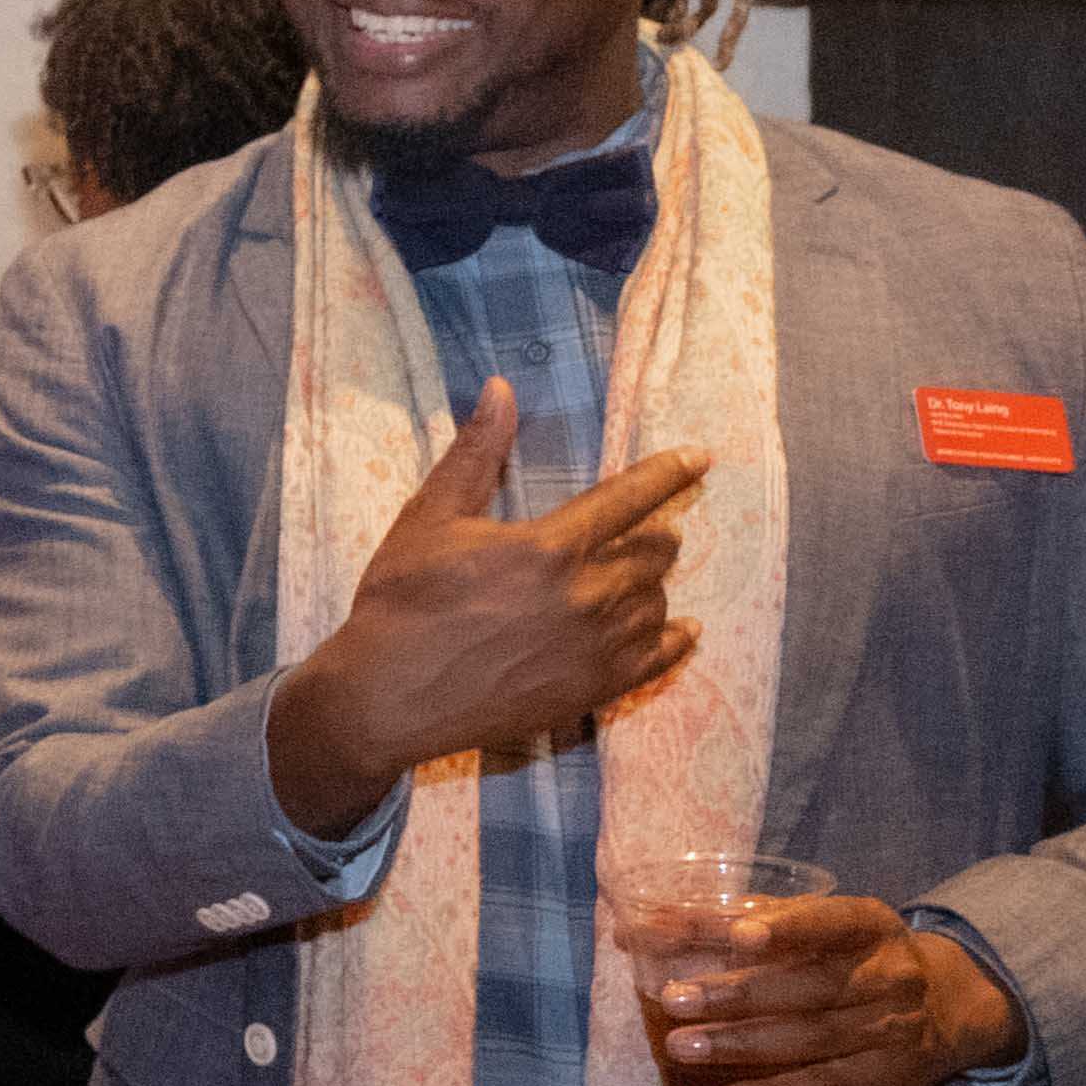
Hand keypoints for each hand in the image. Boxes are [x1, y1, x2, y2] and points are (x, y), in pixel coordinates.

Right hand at [271, 384, 702, 830]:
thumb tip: (500, 388)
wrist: (387, 697)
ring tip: (636, 579)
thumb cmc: (401, 603)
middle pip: (654, 553)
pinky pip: (658, 658)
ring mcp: (595, 648)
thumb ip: (475, 454)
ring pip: (657, 603)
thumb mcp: (429, 519)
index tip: (698, 458)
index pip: (630, 498)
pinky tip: (682, 630)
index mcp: (550, 546)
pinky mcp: (594, 690)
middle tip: (646, 531)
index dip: (668, 473)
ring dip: (652, 585)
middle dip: (654, 535)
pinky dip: (675, 639)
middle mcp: (586, 595)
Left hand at [628, 890, 1025, 1085]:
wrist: (950, 1003)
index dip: (787, 927)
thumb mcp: (817, 925)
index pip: (829, 922)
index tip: (739, 934)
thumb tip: (645, 926)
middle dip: (739, 993)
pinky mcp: (888, 1074)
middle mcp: (889, 974)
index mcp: (869, 924)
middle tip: (674, 999)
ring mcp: (892, 1027)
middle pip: (812, 986)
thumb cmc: (854, 954)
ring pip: (813, 1038)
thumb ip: (739, 920)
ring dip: (743, 1044)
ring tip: (683, 1047)